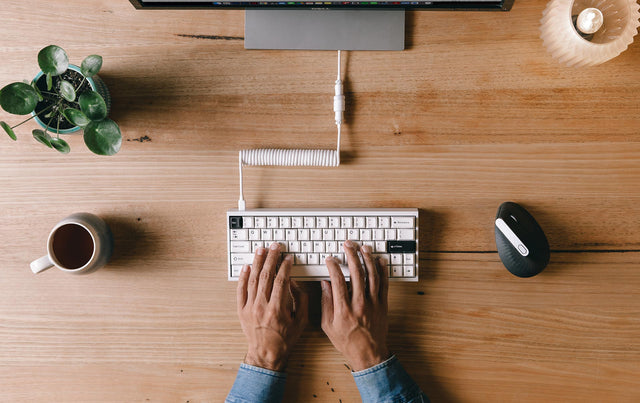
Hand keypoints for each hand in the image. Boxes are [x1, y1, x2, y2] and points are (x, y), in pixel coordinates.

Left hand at [237, 242, 307, 371]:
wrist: (266, 354)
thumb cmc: (285, 339)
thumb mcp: (301, 321)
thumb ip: (300, 300)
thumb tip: (294, 282)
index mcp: (277, 309)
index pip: (281, 281)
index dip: (285, 266)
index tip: (288, 258)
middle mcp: (261, 306)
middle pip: (266, 276)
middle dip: (271, 258)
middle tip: (274, 247)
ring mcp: (249, 308)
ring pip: (253, 280)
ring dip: (257, 263)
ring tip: (261, 250)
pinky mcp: (241, 310)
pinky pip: (241, 290)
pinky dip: (243, 277)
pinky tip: (246, 267)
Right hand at [321, 240, 389, 371]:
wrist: (368, 354)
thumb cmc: (347, 341)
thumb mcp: (328, 325)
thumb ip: (326, 303)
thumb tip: (325, 284)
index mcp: (343, 309)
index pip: (338, 281)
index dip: (334, 266)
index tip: (331, 259)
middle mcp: (359, 304)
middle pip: (357, 273)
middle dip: (352, 255)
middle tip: (348, 245)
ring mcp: (373, 303)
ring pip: (372, 276)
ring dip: (368, 259)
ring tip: (363, 248)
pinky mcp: (383, 305)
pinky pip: (384, 284)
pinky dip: (382, 271)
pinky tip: (379, 261)